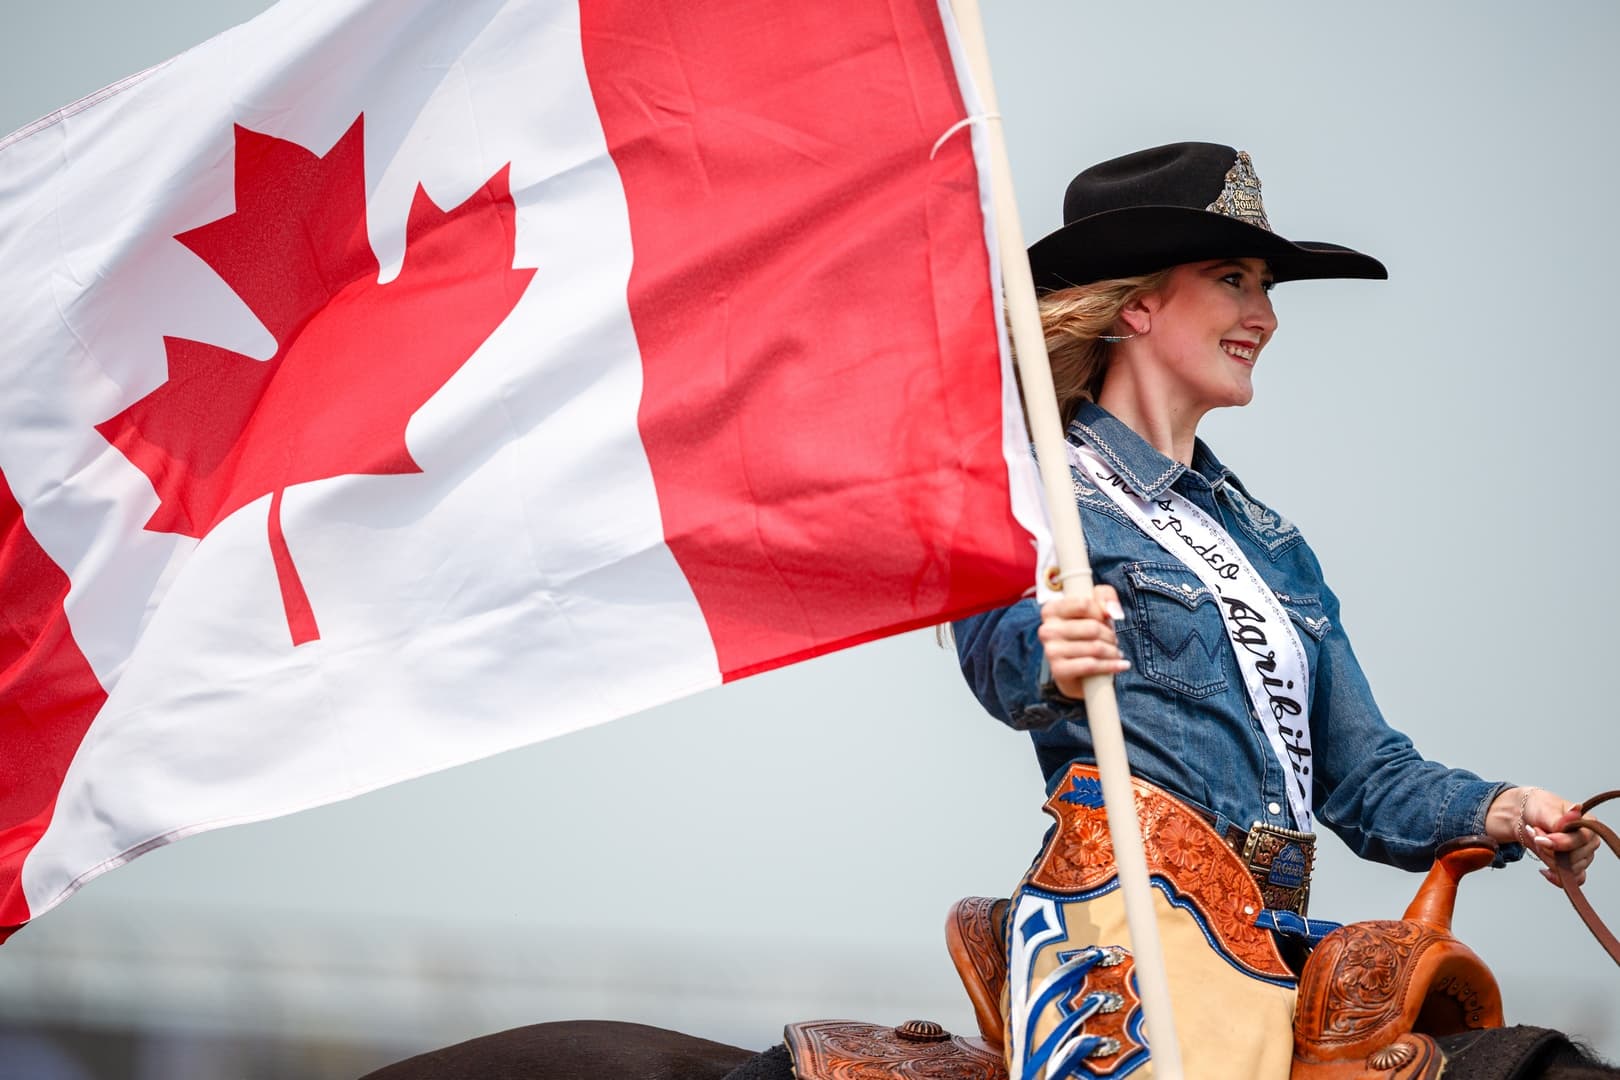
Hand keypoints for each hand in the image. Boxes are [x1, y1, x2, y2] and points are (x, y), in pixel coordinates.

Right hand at [1038, 585, 1128, 699]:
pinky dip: (1111, 666)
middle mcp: (1046, 629)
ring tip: (1115, 654)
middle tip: (1113, 641)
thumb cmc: (1086, 634)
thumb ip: (1105, 596)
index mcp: (1051, 610)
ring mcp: (1051, 651)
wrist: (1076, 671)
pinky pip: (1091, 665)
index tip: (1105, 619)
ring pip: (1095, 647)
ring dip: (1113, 652)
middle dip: (1110, 635)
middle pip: (1092, 627)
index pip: (1084, 604)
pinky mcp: (1059, 670)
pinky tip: (1120, 665)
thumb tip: (1112, 612)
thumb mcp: (1095, 606)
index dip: (1101, 612)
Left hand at [1486, 786, 1600, 886]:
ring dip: (1546, 856)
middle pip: (1573, 858)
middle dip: (1548, 848)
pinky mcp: (1573, 867)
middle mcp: (1589, 842)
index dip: (1560, 842)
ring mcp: (1583, 856)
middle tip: (1535, 833)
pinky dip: (1556, 877)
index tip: (1540, 838)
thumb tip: (1576, 809)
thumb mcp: (1546, 809)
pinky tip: (1544, 869)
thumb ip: (1560, 819)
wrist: (1525, 816)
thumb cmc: (1539, 808)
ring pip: (1568, 870)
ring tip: (1537, 840)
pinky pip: (1571, 881)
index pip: (1581, 840)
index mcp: (1589, 824)